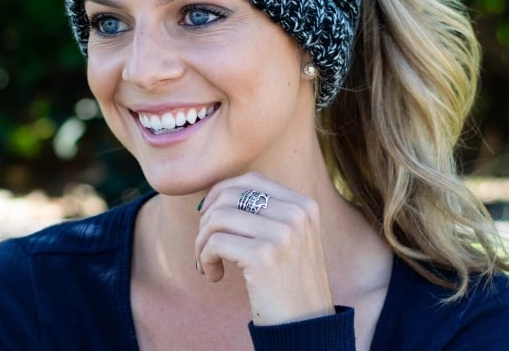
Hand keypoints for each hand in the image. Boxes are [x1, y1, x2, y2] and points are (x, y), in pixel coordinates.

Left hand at [195, 172, 334, 325]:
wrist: (307, 330)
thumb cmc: (289, 284)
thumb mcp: (290, 238)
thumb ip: (265, 212)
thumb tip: (214, 194)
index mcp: (304, 205)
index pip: (251, 179)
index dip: (222, 193)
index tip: (209, 217)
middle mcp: (296, 213)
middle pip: (230, 195)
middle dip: (207, 219)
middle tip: (205, 245)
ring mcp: (282, 233)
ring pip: (217, 217)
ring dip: (202, 242)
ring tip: (207, 263)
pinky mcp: (264, 256)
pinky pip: (215, 243)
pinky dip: (205, 258)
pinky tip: (214, 276)